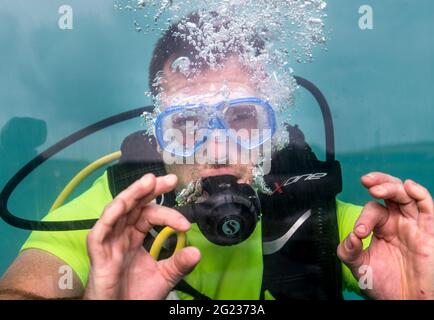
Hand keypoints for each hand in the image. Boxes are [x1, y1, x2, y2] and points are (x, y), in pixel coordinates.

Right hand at [83, 174, 200, 299]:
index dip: (168, 214)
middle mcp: (121, 234)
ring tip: (149, 181)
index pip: (150, 215)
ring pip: (118, 210)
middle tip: (170, 179)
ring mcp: (109, 241)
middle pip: (134, 205)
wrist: (118, 313)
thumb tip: (197, 251)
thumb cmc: (135, 295)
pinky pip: (100, 230)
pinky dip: (110, 216)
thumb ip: (178, 263)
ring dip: (133, 194)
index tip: (186, 224)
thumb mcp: (164, 277)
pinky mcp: (98, 252)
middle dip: (151, 190)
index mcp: (135, 236)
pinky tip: (122, 204)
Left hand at [337, 172, 433, 298]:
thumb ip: (349, 251)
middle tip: (365, 181)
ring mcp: (415, 224)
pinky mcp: (429, 231)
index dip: (363, 218)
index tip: (359, 234)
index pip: (373, 210)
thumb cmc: (385, 283)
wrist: (404, 301)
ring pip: (406, 195)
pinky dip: (419, 193)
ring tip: (376, 188)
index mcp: (382, 226)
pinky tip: (408, 187)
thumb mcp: (360, 266)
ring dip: (391, 186)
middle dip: (377, 181)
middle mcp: (398, 221)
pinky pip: (427, 207)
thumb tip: (349, 238)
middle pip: (390, 191)